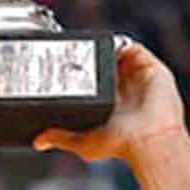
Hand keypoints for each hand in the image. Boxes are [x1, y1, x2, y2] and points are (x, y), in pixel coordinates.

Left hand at [33, 41, 185, 163]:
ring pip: (119, 54)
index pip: (95, 82)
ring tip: (90, 46)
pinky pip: (135, 48)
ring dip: (105, 49)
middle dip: (93, 57)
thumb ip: (61, 138)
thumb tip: (39, 141)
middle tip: (76, 52)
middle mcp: (125, 91)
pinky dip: (121, 43)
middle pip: (107, 66)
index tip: (66, 66)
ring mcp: (138, 79)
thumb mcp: (84, 143)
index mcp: (111, 106)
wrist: (148, 140)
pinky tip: (108, 45)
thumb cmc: (122, 145)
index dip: (83, 73)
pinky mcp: (150, 69)